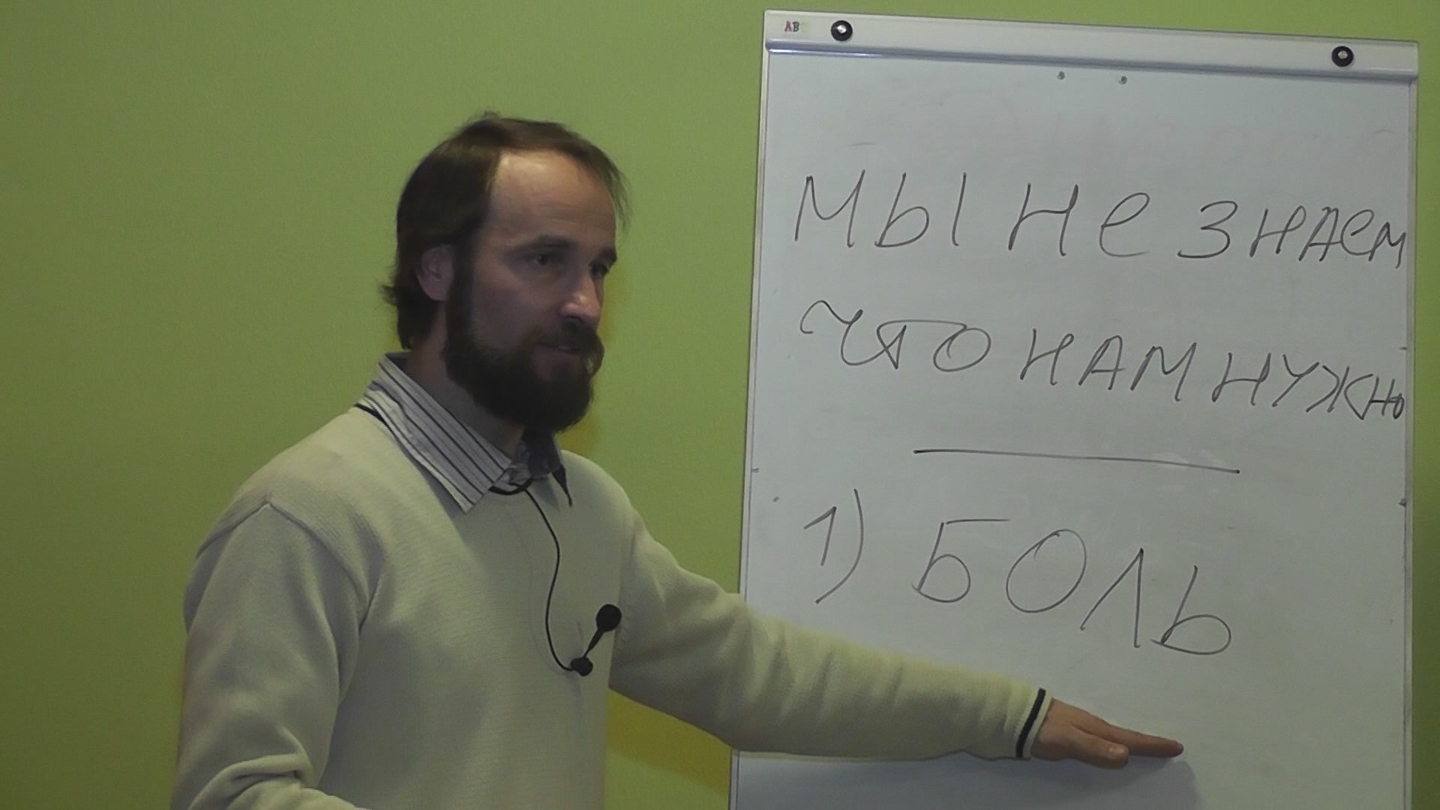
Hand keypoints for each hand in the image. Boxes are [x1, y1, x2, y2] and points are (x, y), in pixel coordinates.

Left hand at [1031, 699, 1182, 768]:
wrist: (1013, 715)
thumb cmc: (1040, 728)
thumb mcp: (1068, 740)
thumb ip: (1094, 748)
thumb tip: (1125, 755)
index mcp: (1096, 728)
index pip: (1130, 740)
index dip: (1153, 745)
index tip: (1176, 746)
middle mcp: (1092, 726)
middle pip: (1126, 737)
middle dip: (1148, 743)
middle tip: (1168, 747)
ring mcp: (1081, 727)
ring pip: (1113, 737)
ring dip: (1131, 742)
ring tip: (1146, 748)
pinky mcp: (1070, 731)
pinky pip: (1100, 738)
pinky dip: (1113, 742)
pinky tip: (1110, 746)